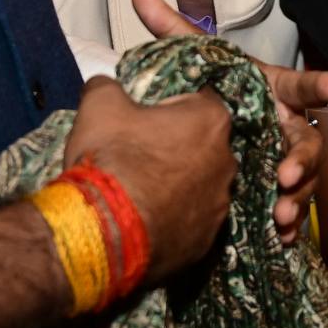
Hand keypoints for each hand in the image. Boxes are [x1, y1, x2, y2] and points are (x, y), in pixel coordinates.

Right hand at [62, 74, 235, 284]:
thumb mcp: (100, 106)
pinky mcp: (206, 242)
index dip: (173, 107)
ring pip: (201, 186)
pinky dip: (174, 220)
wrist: (102, 230)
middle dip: (179, 148)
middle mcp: (227, 162)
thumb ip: (108, 86)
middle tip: (142, 155)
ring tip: (141, 193)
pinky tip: (146, 222)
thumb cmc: (110, 158)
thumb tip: (106, 84)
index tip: (149, 117)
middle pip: (205, 145)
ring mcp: (219, 206)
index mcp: (210, 121)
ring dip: (179, 186)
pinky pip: (192, 222)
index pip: (201, 101)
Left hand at [128, 0, 327, 244]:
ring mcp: (286, 159)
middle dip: (302, 159)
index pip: (303, 85)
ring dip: (297, 196)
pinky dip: (290, 221)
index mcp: (275, 91)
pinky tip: (282, 236)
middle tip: (285, 174)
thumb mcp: (195, 61)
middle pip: (308, 141)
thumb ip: (171, 30)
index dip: (322, 83)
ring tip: (279, 214)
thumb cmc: (214, 89)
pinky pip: (292, 206)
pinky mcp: (277, 189)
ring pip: (305, 178)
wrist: (208, 132)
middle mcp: (287, 125)